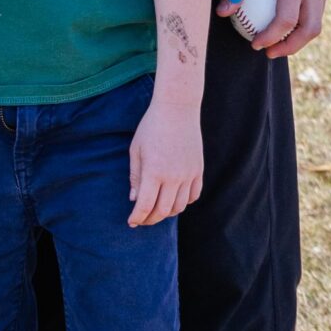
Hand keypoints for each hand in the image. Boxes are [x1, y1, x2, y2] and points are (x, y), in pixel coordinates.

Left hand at [126, 98, 202, 226]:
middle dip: (150, 219)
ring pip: (180, 207)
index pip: (145, 205)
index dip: (138, 217)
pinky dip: (184, 202)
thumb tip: (134, 200)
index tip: (131, 222)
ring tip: (157, 210)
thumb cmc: (151, 127)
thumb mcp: (136, 150)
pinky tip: (174, 199)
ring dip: (167, 212)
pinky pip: (194, 196)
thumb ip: (135, 176)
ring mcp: (188, 175)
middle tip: (142, 219)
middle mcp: (173, 177)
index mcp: (154, 171)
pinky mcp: (199, 171)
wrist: (177, 109)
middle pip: (163, 210)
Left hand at [219, 0, 330, 57]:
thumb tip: (223, 12)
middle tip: (268, 52)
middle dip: (290, 47)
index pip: (286, 19)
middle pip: (310, 28)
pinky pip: (317, 9)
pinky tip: (283, 22)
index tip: (255, 44)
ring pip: (317, 22)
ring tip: (276, 43)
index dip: (271, 37)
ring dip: (298, 37)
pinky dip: (302, 21)